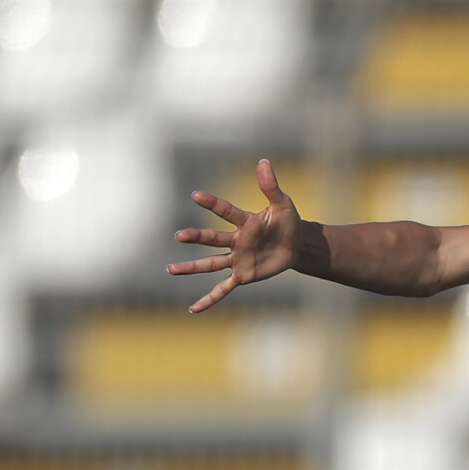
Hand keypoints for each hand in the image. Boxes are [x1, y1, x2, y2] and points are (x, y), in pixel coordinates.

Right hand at [169, 158, 305, 312]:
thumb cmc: (288, 223)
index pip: (226, 211)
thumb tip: (264, 161)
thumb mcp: (283, 204)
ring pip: (211, 263)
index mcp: (245, 222)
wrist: (297, 246)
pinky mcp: (243, 275)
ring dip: (192, 267)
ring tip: (171, 270)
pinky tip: (194, 308)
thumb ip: (271, 186)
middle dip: (197, 237)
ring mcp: (237, 259)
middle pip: (213, 239)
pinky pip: (224, 289)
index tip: (196, 195)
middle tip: (179, 236)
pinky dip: (210, 298)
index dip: (212, 203)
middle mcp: (236, 241)